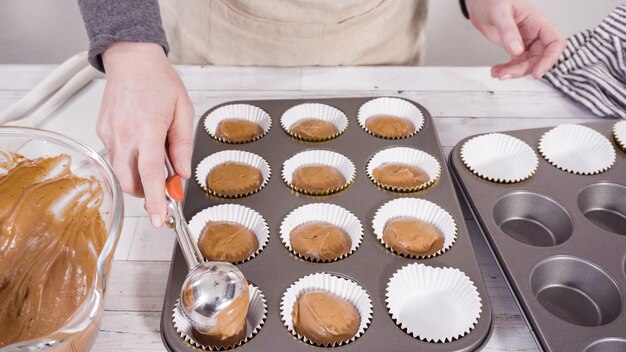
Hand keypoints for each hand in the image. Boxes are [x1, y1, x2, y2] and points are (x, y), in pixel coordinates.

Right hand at [99, 42, 193, 226]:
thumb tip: (181, 173)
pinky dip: (129, 161)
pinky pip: (116, 157)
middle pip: (130, 181)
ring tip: (154, 162)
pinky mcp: (102, 132)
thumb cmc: (159, 81)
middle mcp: (124, 133)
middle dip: (146, 194)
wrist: (131, 60)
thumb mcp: (183, 111)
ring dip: (137, 179)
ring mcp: (110, 133)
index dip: (155, 199)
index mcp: (148, 128)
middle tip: (163, 191)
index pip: (150, 173)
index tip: (158, 218)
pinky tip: (141, 147)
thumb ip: (183, 145)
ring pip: (120, 172)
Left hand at [466, 0, 565, 78]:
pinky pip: (516, 64)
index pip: (555, 42)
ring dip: (513, 72)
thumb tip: (516, 50)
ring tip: (497, 73)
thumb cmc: (492, 1)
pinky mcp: (515, 48)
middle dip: (524, 69)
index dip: (549, 59)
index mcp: (538, 22)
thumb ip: (508, 31)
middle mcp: (535, 33)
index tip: (537, 73)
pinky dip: (507, 70)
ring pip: (527, 64)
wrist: (479, 3)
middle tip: (506, 74)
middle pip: (540, 58)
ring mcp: (525, 42)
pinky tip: (496, 71)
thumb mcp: (499, 12)